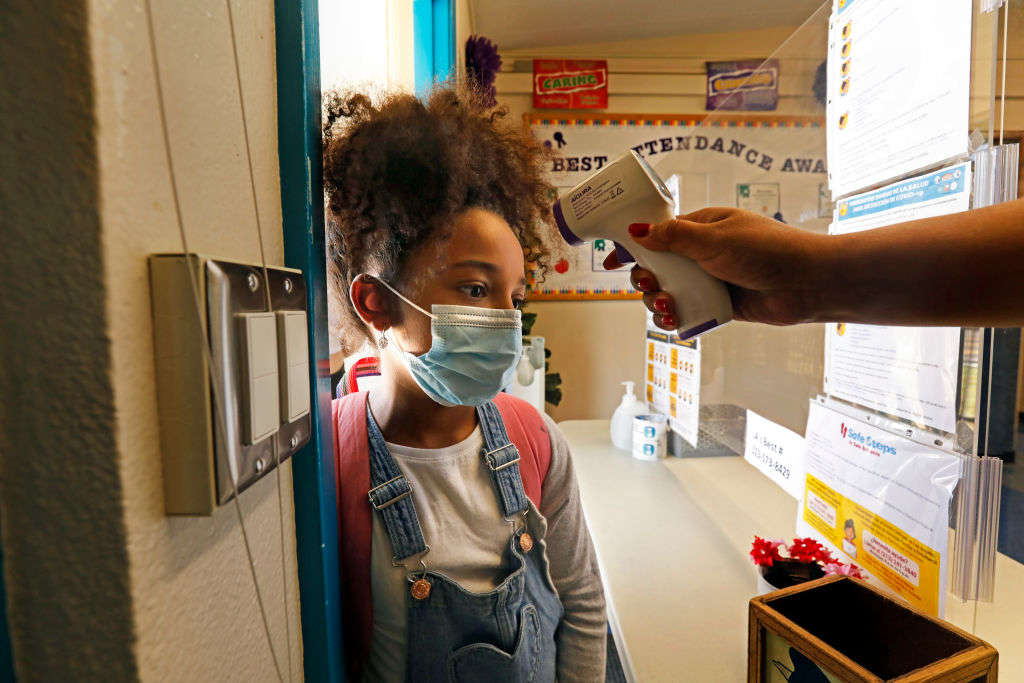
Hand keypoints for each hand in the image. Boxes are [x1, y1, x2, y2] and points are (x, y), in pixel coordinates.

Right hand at [603, 207, 828, 329]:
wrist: (806, 282)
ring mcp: (709, 280)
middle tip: (649, 284)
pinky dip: (674, 318)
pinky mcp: (718, 306)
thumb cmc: (765, 250)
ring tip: (667, 305)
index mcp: (701, 228)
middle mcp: (702, 254)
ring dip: (658, 301)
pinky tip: (673, 319)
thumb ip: (672, 238)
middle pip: (656, 267)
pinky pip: (686, 312)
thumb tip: (635, 231)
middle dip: (645, 278)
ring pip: (668, 292)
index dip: (631, 246)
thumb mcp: (714, 238)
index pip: (657, 234)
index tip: (611, 260)